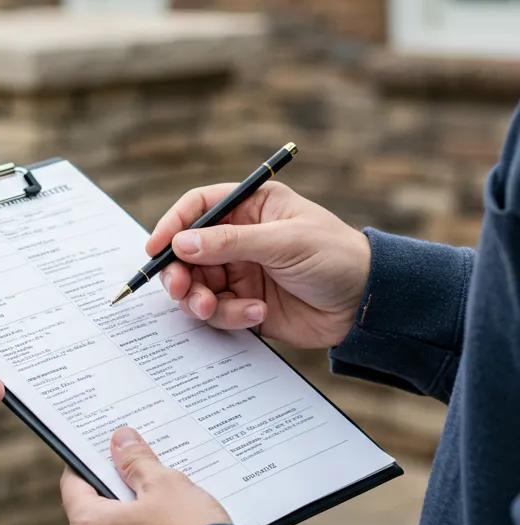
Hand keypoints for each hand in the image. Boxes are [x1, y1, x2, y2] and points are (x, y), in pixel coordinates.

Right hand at [145, 181, 371, 348]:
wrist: (367, 305)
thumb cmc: (335, 257)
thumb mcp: (284, 242)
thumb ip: (230, 242)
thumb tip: (181, 244)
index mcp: (250, 208)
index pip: (198, 208)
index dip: (172, 225)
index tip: (156, 249)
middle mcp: (239, 238)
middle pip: (187, 252)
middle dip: (178, 273)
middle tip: (179, 289)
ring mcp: (240, 272)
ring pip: (196, 286)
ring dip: (199, 300)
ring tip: (214, 309)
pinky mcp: (245, 304)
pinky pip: (218, 312)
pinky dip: (230, 316)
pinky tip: (258, 314)